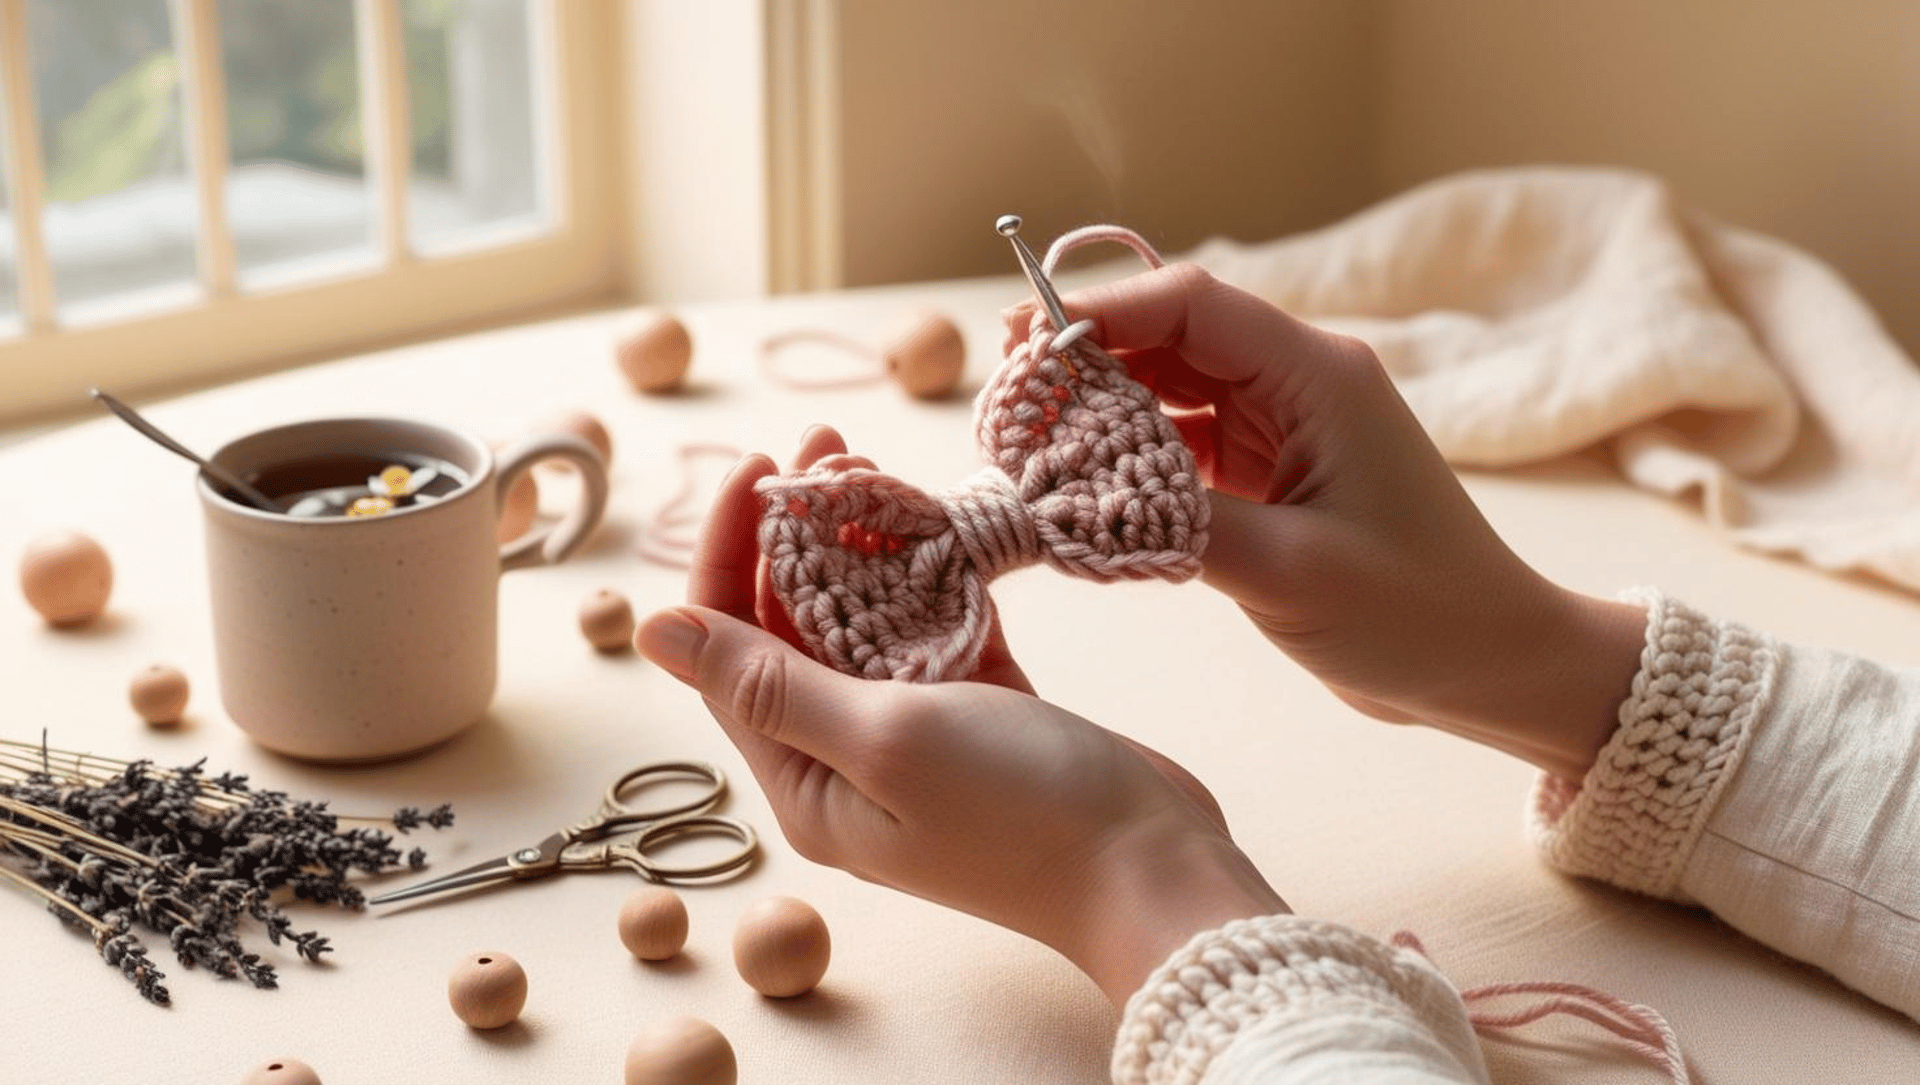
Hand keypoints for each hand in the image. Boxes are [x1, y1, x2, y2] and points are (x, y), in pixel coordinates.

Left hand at [635, 426, 1286, 1005]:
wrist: (1155, 871)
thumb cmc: (1019, 817)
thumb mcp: (882, 740)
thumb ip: (770, 682)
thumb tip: (648, 628)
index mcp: (802, 780)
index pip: (728, 651)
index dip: (728, 554)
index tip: (759, 469)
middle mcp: (847, 759)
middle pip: (793, 627)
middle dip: (799, 532)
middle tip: (825, 442)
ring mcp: (919, 736)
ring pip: (867, 619)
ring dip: (865, 544)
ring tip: (874, 465)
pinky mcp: (983, 713)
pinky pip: (937, 628)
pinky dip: (934, 576)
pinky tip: (935, 518)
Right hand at [1007, 265, 1644, 778]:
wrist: (1491, 666)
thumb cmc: (1416, 615)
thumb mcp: (1289, 572)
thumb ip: (1176, 521)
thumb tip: (1068, 497)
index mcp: (1319, 376)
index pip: (1190, 304)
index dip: (1100, 313)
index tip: (1023, 348)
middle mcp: (1297, 384)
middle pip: (1168, 336)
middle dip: (1085, 360)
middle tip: (1005, 399)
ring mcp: (1283, 428)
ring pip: (1167, 389)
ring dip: (1099, 411)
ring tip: (1026, 443)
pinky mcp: (1270, 474)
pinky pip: (1181, 444)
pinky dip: (1128, 459)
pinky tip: (1079, 486)